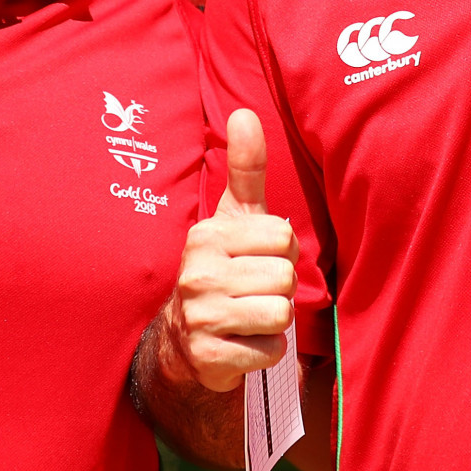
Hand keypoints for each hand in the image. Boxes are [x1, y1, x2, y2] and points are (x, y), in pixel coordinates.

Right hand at [163, 109, 299, 392]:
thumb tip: (245, 113)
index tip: (258, 258)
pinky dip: (265, 351)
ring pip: (281, 314)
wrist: (184, 339)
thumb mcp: (234, 217)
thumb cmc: (223, 268)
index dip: (282, 250)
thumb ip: (246, 168)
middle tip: (254, 290)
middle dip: (280, 288)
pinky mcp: (209, 357)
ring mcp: (200, 317)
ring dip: (274, 320)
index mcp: (207, 235)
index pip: (284, 236)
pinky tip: (243, 342)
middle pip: (285, 277)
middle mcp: (197, 273)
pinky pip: (270, 351)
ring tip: (249, 314)